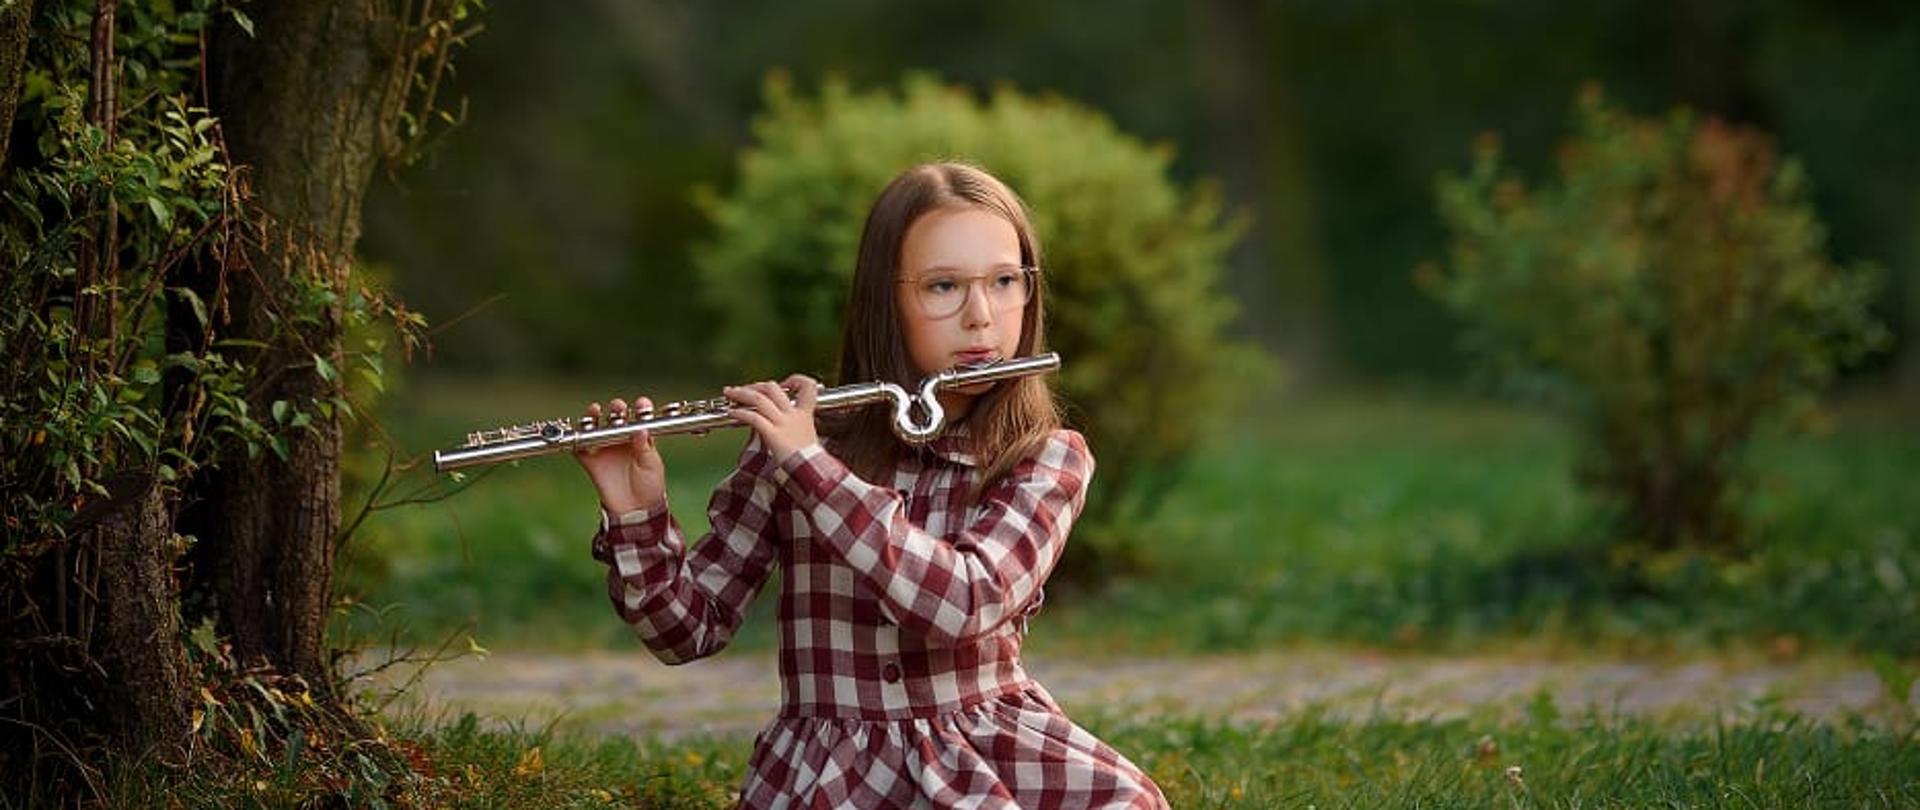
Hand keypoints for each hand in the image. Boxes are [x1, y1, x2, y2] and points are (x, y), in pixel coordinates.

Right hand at [573, 395, 665, 514]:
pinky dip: (576, 439)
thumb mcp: (651, 466)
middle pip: (616, 418)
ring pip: (596, 428)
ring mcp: (605, 449)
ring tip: (595, 411)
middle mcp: (621, 440)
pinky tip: (578, 433)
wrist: (636, 510)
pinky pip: (580, 448)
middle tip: (618, 407)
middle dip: (616, 409)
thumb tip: (641, 431)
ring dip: (593, 417)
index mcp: (640, 438)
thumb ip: (644, 449)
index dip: (640, 409)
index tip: (641, 404)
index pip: (639, 418)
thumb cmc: (650, 486)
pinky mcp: (591, 462)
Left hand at [725, 374, 819, 462]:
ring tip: (729, 393)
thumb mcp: (805, 435)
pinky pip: (754, 418)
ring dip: (741, 393)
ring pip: (760, 399)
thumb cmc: (807, 458)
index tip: (783, 383)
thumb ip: (791, 424)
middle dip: (755, 385)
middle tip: (743, 388)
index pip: (807, 386)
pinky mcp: (773, 435)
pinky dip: (740, 413)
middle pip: (773, 388)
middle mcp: (793, 415)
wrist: (811, 472)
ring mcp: (783, 424)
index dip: (795, 380)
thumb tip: (770, 418)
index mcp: (804, 414)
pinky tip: (731, 413)